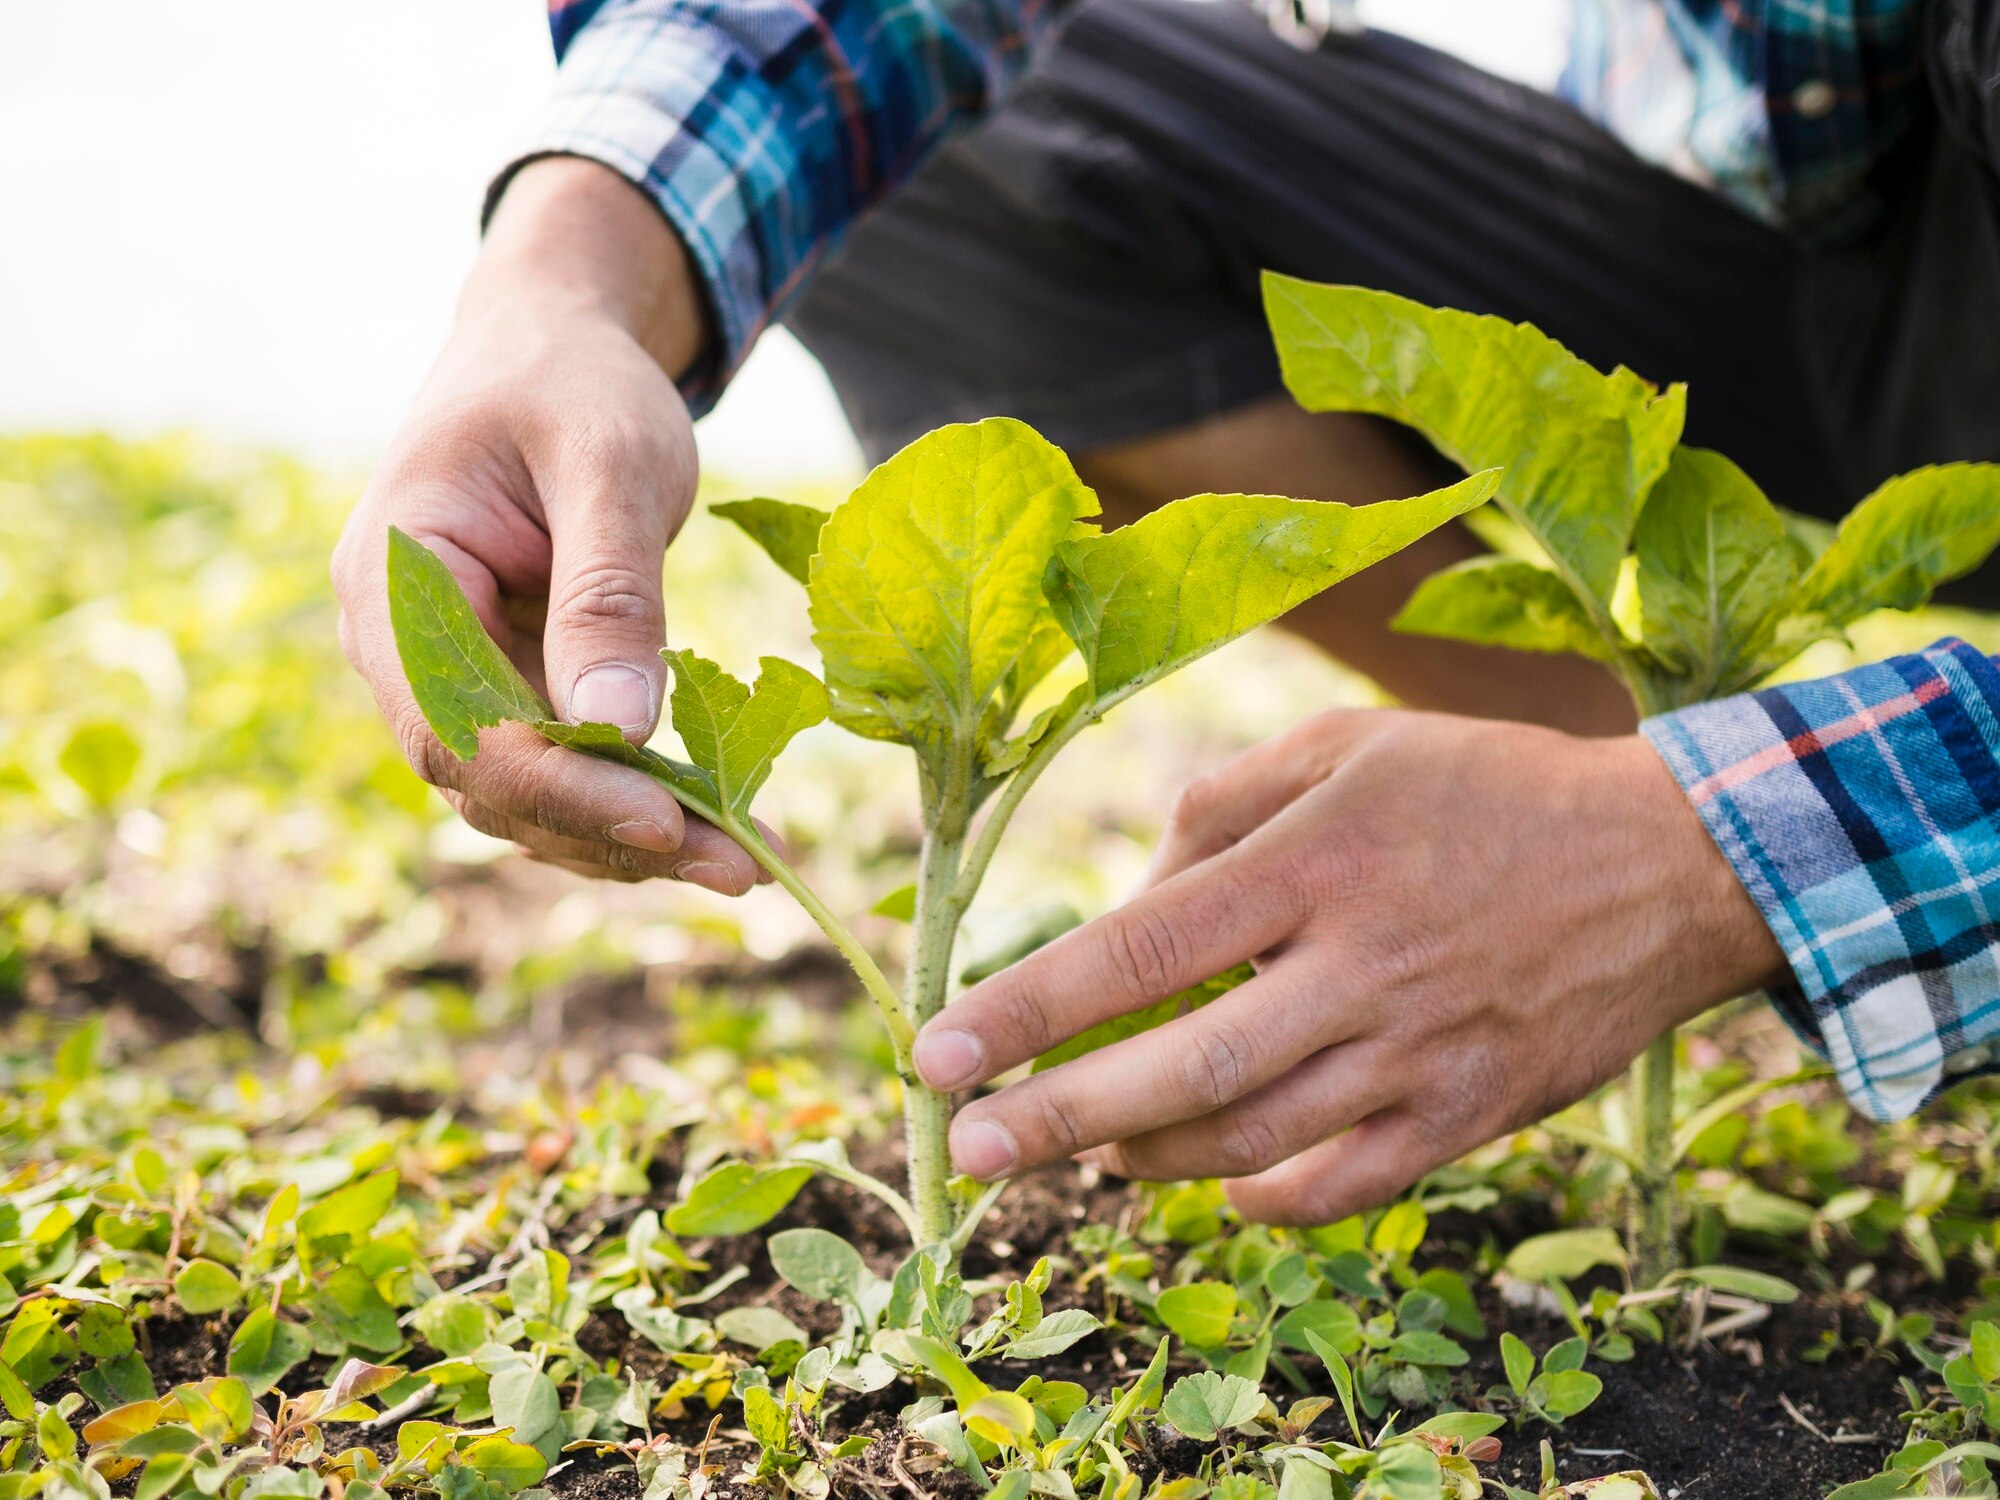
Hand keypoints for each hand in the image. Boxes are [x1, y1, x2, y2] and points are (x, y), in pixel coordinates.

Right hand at [332, 158, 759, 892]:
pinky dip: (633, 798)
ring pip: (525, 791)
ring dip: (628, 835)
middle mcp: (400, 644)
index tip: (668, 821)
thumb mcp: (610, 464)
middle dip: (612, 832)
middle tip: (740, 869)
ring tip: (744, 862)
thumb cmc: (574, 383)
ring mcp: (446, 672)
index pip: (456, 726)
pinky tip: (717, 822)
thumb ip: (609, 593)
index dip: (559, 788)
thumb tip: (621, 730)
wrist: (551, 346)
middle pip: (491, 780)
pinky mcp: (502, 684)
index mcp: (394, 580)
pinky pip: (559, 764)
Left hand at [912, 709, 1786, 1224]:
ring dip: (1144, 1157)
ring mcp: (1417, 1054)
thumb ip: (1219, 813)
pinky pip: (1340, 1188)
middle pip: (1180, 1070)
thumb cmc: (1483, 789)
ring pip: (1250, 1142)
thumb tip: (1127, 909)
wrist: (1668, 865)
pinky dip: (1258, 1197)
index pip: (1137, 952)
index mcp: (1316, 861)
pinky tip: (1210, 1181)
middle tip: (966, 1149)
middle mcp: (1360, 966)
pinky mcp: (1467, 1117)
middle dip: (1053, 1119)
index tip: (935, 1053)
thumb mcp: (1347, 748)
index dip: (1024, 1010)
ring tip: (1081, 1147)